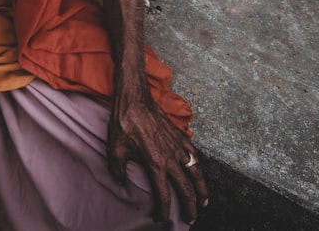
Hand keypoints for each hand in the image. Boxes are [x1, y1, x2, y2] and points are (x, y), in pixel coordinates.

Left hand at [106, 92, 208, 224]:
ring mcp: (177, 146)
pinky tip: (197, 170)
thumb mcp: (115, 149)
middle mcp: (170, 158)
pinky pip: (194, 153)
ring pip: (196, 172)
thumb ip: (118, 169)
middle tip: (190, 218)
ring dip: (202, 188)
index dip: (163, 210)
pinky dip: (198, 165)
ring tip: (204, 201)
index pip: (163, 195)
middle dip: (190, 206)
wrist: (134, 99)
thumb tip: (120, 182)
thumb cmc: (124, 123)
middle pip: (186, 188)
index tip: (160, 218)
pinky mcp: (179, 135)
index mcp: (155, 164)